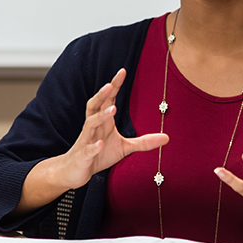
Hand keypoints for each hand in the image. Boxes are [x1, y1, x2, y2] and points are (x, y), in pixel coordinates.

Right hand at [56, 69, 167, 188]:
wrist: (75, 171)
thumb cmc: (99, 155)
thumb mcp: (124, 148)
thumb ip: (144, 142)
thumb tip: (167, 137)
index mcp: (102, 121)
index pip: (108, 99)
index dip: (114, 85)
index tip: (123, 71)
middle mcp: (93, 127)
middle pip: (94, 105)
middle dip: (102, 94)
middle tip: (110, 84)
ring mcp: (86, 140)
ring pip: (90, 124)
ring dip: (100, 116)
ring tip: (112, 109)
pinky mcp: (83, 155)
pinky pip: (87, 149)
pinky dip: (93, 146)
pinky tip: (100, 144)